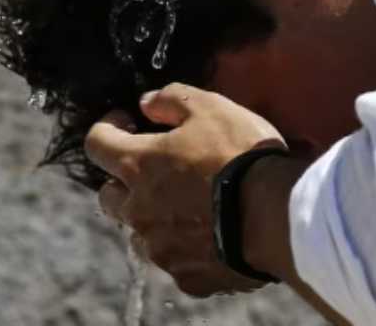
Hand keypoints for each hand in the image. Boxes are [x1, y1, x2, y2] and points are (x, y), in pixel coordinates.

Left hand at [85, 83, 286, 296]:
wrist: (280, 218)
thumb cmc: (241, 156)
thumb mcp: (210, 107)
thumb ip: (170, 100)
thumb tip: (147, 103)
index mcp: (137, 166)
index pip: (96, 143)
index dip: (107, 128)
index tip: (127, 122)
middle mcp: (138, 210)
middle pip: (109, 196)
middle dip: (123, 180)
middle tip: (154, 169)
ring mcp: (160, 247)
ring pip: (140, 232)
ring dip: (153, 217)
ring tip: (186, 205)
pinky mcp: (186, 276)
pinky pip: (175, 260)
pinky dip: (185, 248)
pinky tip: (210, 235)